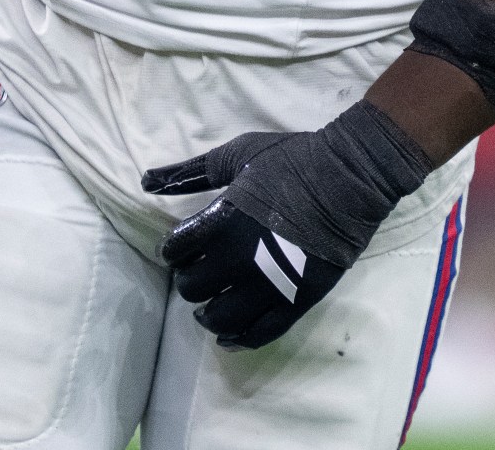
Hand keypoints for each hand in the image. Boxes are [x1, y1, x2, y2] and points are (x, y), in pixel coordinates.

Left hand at [141, 101, 429, 349]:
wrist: (350, 177)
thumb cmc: (291, 160)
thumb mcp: (235, 155)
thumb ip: (189, 172)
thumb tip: (145, 180)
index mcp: (220, 221)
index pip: (175, 251)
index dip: (175, 251)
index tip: (185, 248)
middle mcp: (238, 258)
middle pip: (192, 287)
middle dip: (190, 281)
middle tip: (200, 274)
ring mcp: (267, 284)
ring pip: (219, 318)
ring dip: (208, 314)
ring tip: (212, 305)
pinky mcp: (294, 301)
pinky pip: (257, 334)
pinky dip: (237, 338)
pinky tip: (230, 333)